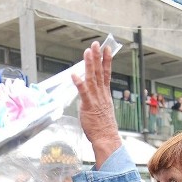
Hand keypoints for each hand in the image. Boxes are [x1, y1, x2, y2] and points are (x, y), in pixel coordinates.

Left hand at [71, 41, 120, 165]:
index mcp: (104, 94)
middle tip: (96, 44)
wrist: (106, 137)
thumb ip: (96, 100)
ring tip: (87, 52)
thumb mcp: (102, 109)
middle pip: (99, 72)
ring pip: (92, 78)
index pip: (106, 73)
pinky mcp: (88, 106)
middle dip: (97, 57)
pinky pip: (83, 93)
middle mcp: (101, 94)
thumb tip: (90, 96)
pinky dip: (79, 83)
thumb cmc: (103, 126)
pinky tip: (74, 75)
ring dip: (89, 64)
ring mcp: (95, 99)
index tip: (107, 49)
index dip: (106, 60)